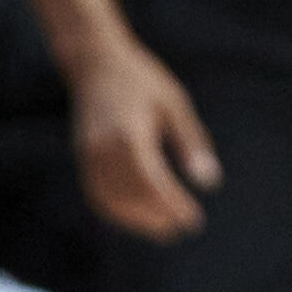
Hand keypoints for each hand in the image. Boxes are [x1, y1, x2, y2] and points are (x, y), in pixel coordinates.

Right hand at [75, 36, 219, 236]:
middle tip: (180, 229)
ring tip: (163, 230)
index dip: (172, 205)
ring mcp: (88, 155)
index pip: (152, 182)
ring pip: (110, 200)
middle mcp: (103, 148)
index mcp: (129, 134)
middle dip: (156, 217)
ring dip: (136, 220)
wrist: (94, 62)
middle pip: (130, 195)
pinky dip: (116, 211)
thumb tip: (209, 182)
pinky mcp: (82, 158)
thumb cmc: (141, 80)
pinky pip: (97, 194)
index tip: (192, 221)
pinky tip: (138, 217)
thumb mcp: (174, 104)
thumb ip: (191, 143)